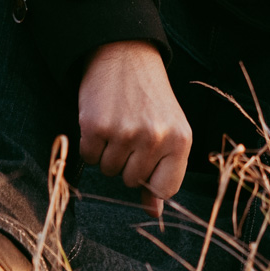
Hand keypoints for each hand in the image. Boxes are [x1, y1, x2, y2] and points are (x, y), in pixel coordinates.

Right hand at [78, 40, 191, 217]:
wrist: (124, 55)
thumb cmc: (149, 98)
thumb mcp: (169, 129)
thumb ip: (164, 172)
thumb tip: (154, 215)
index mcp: (180, 141)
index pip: (165, 190)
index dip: (151, 181)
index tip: (147, 162)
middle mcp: (155, 138)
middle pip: (132, 182)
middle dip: (128, 162)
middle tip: (132, 130)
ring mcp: (126, 133)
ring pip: (109, 171)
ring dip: (108, 152)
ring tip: (118, 123)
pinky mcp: (97, 127)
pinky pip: (89, 158)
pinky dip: (91, 144)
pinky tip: (102, 120)